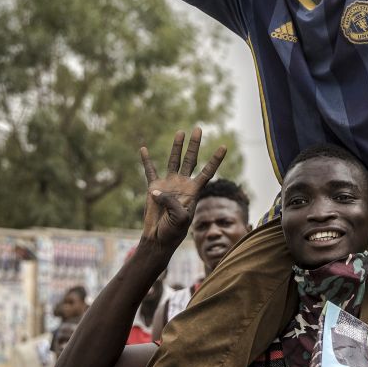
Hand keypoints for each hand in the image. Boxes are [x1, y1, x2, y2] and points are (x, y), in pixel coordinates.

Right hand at [139, 128, 226, 253]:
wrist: (159, 239)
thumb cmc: (174, 231)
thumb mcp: (180, 218)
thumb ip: (172, 203)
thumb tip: (157, 190)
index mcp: (194, 191)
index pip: (207, 172)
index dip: (215, 160)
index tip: (224, 146)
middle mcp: (182, 184)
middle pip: (191, 159)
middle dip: (195, 145)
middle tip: (199, 128)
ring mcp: (168, 184)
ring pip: (174, 160)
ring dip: (177, 146)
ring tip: (181, 132)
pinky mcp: (154, 188)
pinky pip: (150, 171)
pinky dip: (146, 160)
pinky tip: (143, 149)